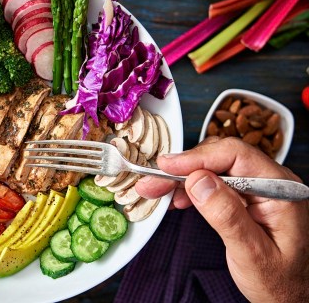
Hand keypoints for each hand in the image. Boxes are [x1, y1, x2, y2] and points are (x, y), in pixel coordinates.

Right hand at [136, 137, 308, 301]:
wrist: (291, 298)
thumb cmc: (280, 282)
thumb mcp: (252, 253)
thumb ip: (227, 215)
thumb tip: (199, 181)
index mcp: (281, 190)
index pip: (236, 156)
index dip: (198, 158)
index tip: (168, 167)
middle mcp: (271, 183)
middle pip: (221, 158)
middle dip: (183, 168)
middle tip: (153, 182)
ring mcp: (258, 189)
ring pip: (213, 169)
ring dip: (182, 178)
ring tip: (155, 189)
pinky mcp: (246, 198)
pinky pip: (214, 183)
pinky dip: (191, 188)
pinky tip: (175, 198)